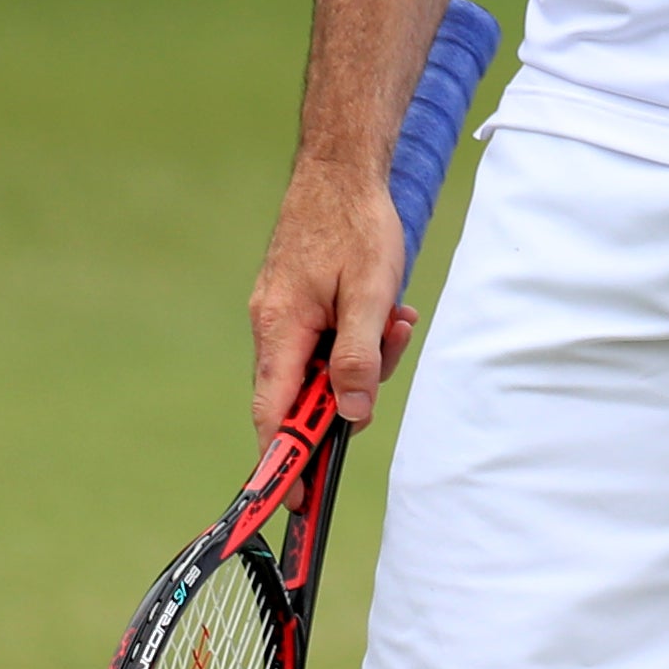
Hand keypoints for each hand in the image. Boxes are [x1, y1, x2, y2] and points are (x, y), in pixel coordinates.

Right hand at [248, 159, 420, 437]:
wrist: (340, 169)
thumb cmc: (355, 225)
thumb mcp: (371, 295)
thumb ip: (359, 358)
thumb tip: (350, 415)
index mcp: (280, 331)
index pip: (274, 414)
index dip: (283, 460)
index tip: (295, 498)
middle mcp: (271, 328)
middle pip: (304, 393)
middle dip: (350, 390)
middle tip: (391, 348)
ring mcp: (281, 315)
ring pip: (321, 365)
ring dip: (365, 355)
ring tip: (397, 317)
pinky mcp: (297, 303)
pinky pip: (326, 339)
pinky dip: (359, 335)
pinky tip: (390, 310)